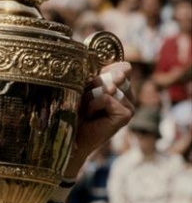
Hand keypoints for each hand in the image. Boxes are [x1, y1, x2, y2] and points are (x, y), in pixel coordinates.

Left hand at [65, 62, 134, 176]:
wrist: (71, 136)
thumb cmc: (76, 111)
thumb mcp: (86, 88)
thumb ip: (102, 76)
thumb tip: (123, 72)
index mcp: (122, 86)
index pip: (123, 67)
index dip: (105, 71)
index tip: (91, 84)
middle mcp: (129, 95)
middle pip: (115, 74)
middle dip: (94, 85)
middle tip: (85, 101)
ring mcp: (130, 105)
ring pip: (109, 86)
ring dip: (91, 96)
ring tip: (86, 109)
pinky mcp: (127, 114)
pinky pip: (107, 98)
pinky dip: (93, 105)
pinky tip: (91, 116)